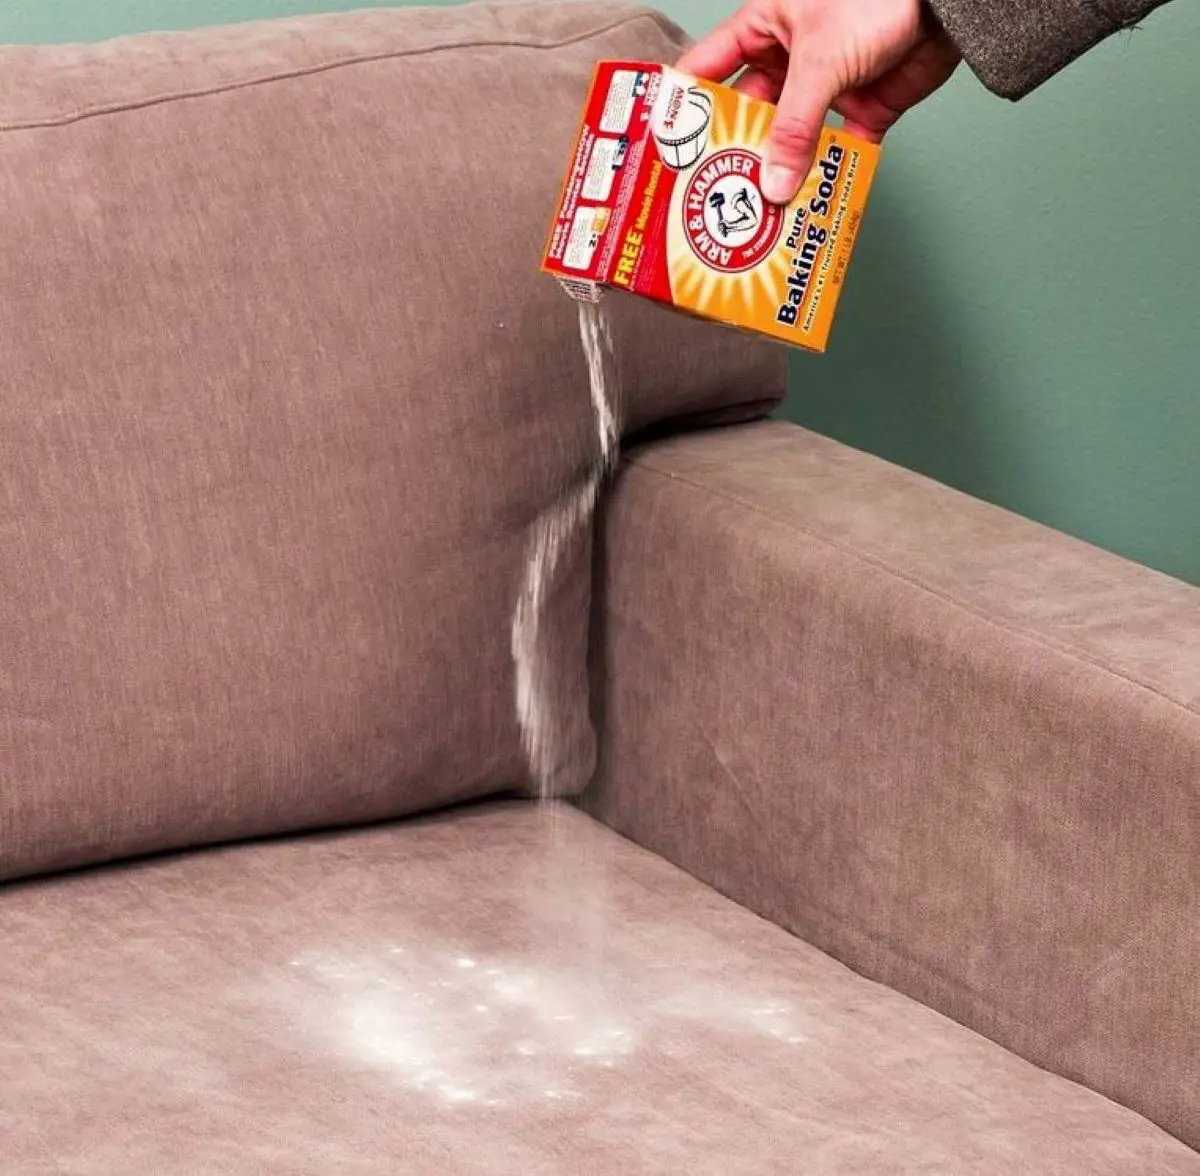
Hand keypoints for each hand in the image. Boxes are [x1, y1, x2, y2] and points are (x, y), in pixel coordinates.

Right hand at [678, 0, 959, 203]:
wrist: (948, 2)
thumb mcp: (820, 60)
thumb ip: (794, 127)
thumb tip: (773, 183)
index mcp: (764, 29)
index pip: (709, 71)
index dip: (686, 109)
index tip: (668, 151)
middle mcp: (788, 61)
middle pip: (749, 118)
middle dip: (736, 156)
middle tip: (716, 197)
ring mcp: (824, 87)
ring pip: (791, 142)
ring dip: (781, 175)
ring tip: (761, 213)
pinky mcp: (861, 109)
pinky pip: (837, 152)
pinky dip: (828, 178)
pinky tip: (812, 204)